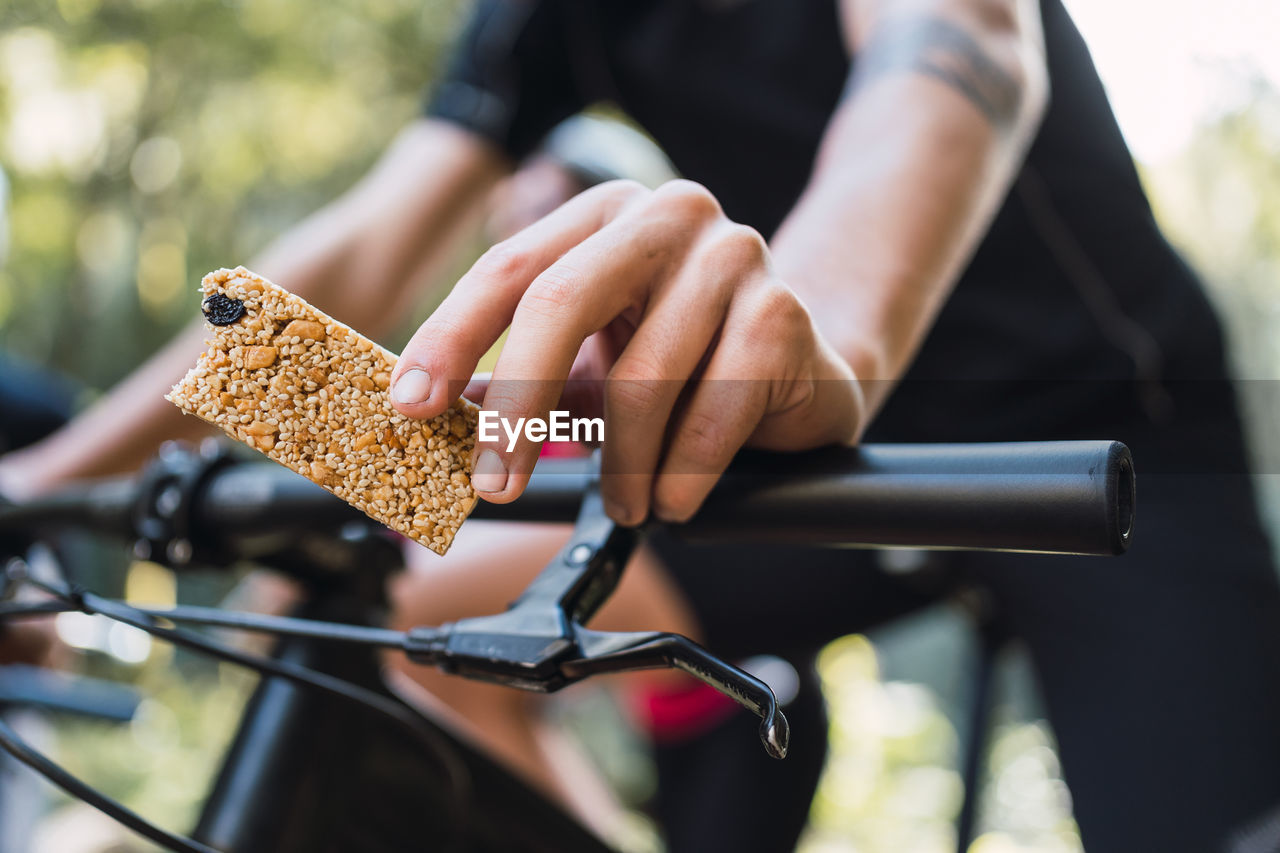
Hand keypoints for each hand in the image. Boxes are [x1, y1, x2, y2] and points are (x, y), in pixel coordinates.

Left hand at [390, 180, 863, 524]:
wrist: (807, 371)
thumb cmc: (686, 366)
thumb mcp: (589, 366)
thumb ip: (510, 379)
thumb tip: (421, 415)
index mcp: (605, 215)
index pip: (509, 268)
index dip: (450, 338)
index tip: (409, 406)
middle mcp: (668, 216)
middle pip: (560, 303)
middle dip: (516, 407)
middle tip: (494, 484)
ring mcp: (733, 256)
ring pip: (640, 379)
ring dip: (621, 466)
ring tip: (625, 503)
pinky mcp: (782, 314)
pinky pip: (711, 412)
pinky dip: (681, 474)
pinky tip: (674, 498)